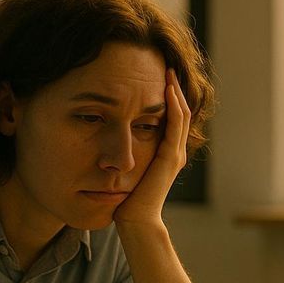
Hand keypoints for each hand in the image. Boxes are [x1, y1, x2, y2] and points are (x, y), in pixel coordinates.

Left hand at [113, 68, 191, 226]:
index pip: (169, 116)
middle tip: (164, 62)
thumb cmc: (125, 200)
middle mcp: (173, 151)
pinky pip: (175, 124)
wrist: (135, 221)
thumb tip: (102, 140)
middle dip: (172, 86)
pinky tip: (166, 87)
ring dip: (175, 89)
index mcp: (164, 153)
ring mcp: (174, 153)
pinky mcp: (170, 157)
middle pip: (179, 110)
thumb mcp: (124, 170)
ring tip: (167, 68)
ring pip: (181, 113)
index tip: (152, 74)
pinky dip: (173, 104)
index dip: (165, 95)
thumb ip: (121, 155)